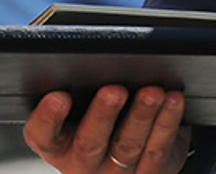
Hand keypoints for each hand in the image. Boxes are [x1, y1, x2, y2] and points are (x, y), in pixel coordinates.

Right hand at [23, 85, 191, 173]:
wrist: (130, 160)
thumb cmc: (99, 118)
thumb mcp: (81, 108)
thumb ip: (79, 87)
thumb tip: (89, 52)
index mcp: (57, 145)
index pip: (42, 135)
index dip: (48, 118)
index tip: (59, 96)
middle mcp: (82, 165)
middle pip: (89, 143)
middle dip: (103, 114)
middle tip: (115, 90)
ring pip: (128, 146)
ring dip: (142, 116)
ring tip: (153, 91)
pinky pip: (158, 149)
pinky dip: (167, 122)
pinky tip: (173, 99)